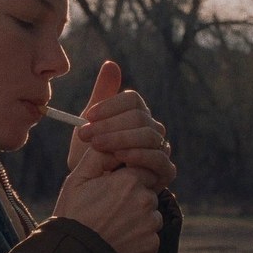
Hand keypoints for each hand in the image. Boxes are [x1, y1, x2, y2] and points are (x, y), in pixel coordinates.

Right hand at [53, 147, 163, 252]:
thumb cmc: (73, 214)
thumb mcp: (79, 178)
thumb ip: (99, 155)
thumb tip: (114, 142)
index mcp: (130, 180)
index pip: (141, 168)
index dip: (127, 176)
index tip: (113, 186)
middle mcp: (145, 199)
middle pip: (148, 189)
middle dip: (134, 194)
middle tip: (110, 206)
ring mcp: (150, 223)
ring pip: (150, 212)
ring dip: (138, 215)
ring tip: (113, 224)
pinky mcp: (152, 244)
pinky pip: (150, 234)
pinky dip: (139, 236)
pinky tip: (119, 238)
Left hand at [67, 61, 175, 191]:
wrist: (94, 188)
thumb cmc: (91, 154)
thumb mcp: (90, 124)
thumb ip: (101, 95)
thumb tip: (111, 64)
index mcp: (136, 114)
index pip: (132, 100)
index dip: (110, 106)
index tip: (88, 117)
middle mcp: (152, 128)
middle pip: (139, 117)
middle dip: (110, 126)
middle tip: (87, 135)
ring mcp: (161, 148)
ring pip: (148, 136)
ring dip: (120, 140)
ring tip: (98, 147)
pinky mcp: (164, 171)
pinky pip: (158, 159)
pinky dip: (138, 156)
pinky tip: (120, 158)